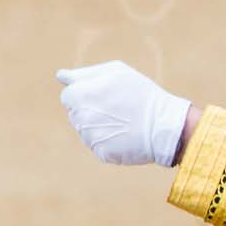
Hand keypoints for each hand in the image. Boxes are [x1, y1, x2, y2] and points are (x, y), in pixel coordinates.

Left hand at [57, 61, 192, 166]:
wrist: (164, 125)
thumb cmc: (141, 93)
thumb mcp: (116, 72)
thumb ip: (84, 74)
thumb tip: (60, 76)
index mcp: (79, 95)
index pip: (69, 96)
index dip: (86, 94)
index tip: (105, 95)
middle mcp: (80, 117)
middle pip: (76, 113)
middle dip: (91, 110)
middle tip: (118, 108)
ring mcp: (89, 137)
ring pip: (86, 130)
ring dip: (100, 125)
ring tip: (123, 121)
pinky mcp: (101, 153)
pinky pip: (98, 145)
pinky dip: (110, 140)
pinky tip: (125, 134)